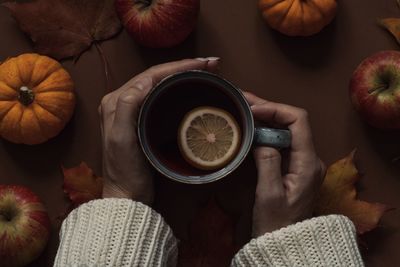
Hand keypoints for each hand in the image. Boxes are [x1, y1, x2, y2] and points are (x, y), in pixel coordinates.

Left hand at [99, 58, 218, 203]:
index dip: (178, 66)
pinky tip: (192, 86)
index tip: (204, 63)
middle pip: (156, 76)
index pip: (150, 75)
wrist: (128, 196)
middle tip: (211, 64)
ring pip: (160, 84)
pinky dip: (179, 88)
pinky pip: (161, 96)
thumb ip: (127, 107)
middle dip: (184, 67)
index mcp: (115, 101)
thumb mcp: (122, 140)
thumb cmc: (125, 171)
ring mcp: (133, 110)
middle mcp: (122, 101)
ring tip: (206, 71)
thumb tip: (147, 80)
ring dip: (183, 74)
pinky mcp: (143, 119)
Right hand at [244, 92, 325, 236]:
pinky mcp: (294, 166)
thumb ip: (267, 162)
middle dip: (268, 108)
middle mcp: (310, 158)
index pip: (299, 121)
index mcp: (308, 163)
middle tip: (242, 100)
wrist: (285, 243)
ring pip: (286, 130)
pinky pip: (281, 141)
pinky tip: (250, 126)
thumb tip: (261, 138)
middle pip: (292, 122)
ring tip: (243, 107)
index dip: (276, 109)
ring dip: (266, 117)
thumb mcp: (269, 195)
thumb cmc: (276, 224)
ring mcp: (303, 162)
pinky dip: (266, 130)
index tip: (253, 109)